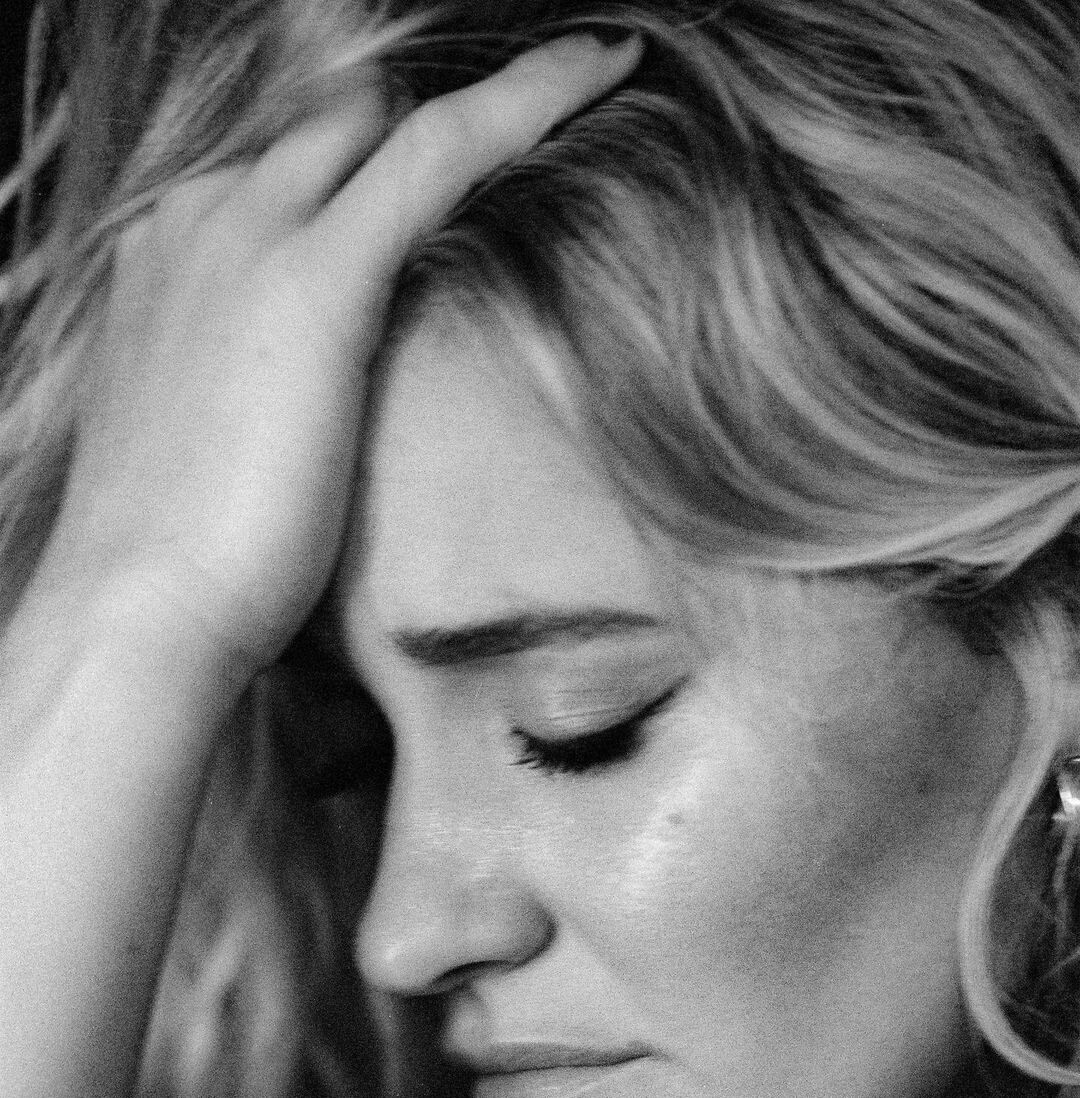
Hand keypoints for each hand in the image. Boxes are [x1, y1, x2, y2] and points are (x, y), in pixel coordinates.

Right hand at [44, 33, 640, 675]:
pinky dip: (528, 98)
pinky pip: (440, 148)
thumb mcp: (218, 441)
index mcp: (171, 255)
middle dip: (414, 119)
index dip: (365, 161)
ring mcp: (249, 235)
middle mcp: (202, 218)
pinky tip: (603, 69)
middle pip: (332, 120)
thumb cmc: (187, 557)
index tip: (433, 174)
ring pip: (385, 115)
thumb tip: (322, 403)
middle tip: (528, 122)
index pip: (288, 166)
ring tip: (589, 78)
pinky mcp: (315, 275)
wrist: (136, 611)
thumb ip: (262, 386)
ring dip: (483, 101)